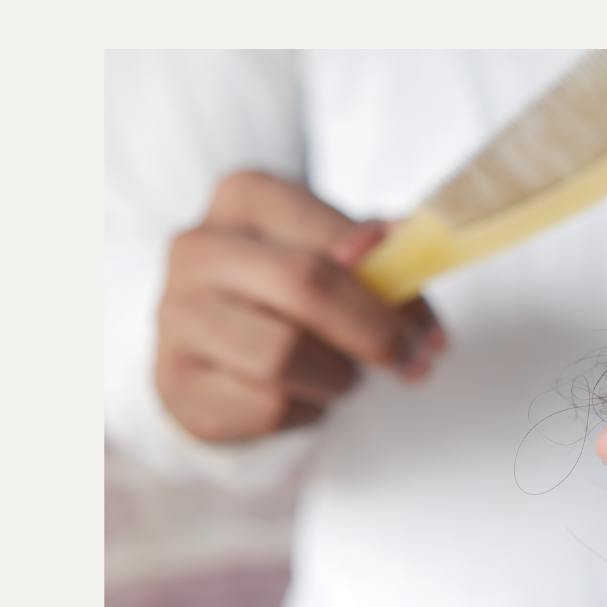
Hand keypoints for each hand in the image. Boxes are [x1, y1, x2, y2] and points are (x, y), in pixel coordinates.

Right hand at [156, 171, 444, 441]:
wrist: (211, 339)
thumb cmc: (285, 288)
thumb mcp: (332, 251)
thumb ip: (377, 250)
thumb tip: (410, 238)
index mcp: (243, 197)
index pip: (330, 233)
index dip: (392, 281)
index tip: (431, 328)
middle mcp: (197, 248)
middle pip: (306, 287)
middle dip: (376, 334)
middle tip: (415, 363)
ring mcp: (177, 315)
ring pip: (283, 356)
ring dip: (338, 377)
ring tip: (348, 376)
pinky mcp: (176, 380)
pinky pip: (266, 406)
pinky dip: (307, 409)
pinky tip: (307, 395)